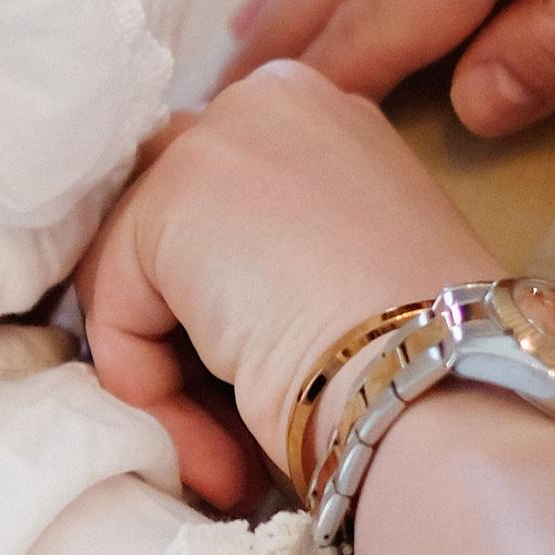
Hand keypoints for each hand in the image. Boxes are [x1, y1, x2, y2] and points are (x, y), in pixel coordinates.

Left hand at [78, 65, 492, 497]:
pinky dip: (147, 384)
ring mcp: (215, 138)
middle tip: (224, 430)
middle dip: (172, 326)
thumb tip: (194, 314)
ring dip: (163, 375)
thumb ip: (270, 256)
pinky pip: (113, 304)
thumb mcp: (348, 274)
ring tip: (227, 455)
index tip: (251, 379)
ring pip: (130, 267)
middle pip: (158, 218)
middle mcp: (263, 100)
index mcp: (319, 112)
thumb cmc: (423, 365)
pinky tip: (218, 441)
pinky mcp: (170, 198)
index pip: (212, 193)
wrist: (442, 389)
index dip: (206, 293)